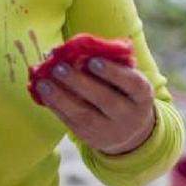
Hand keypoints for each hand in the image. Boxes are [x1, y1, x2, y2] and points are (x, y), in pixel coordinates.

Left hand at [33, 57, 155, 154]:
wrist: (130, 130)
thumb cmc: (122, 92)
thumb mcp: (126, 78)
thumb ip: (110, 63)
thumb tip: (75, 47)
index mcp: (142, 95)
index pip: (133, 84)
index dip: (113, 73)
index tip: (93, 60)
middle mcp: (130, 116)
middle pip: (106, 100)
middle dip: (80, 83)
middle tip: (59, 67)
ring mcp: (111, 130)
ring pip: (85, 116)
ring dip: (61, 98)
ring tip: (43, 82)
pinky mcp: (92, 138)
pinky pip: (72, 124)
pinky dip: (56, 107)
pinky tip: (43, 93)